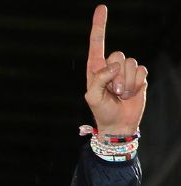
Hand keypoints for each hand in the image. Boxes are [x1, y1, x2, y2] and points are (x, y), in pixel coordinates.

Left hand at [85, 5, 147, 136]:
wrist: (119, 123)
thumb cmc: (102, 111)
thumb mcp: (93, 97)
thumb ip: (99, 79)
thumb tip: (114, 65)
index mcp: (95, 68)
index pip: (96, 43)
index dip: (99, 26)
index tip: (102, 8)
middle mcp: (111, 66)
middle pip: (118, 54)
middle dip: (116, 76)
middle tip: (113, 91)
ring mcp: (126, 71)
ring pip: (132, 63)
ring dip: (127, 82)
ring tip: (121, 94)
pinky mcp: (139, 76)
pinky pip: (142, 71)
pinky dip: (137, 84)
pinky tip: (131, 93)